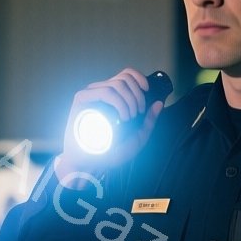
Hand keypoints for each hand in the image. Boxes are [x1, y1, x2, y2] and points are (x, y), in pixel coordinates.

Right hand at [54, 68, 163, 187]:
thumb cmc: (109, 153)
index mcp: (112, 97)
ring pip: (116, 84)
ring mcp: (91, 95)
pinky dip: (118, 101)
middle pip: (124, 78)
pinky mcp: (81, 100)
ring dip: (129, 100)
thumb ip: (148, 123)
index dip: (139, 78)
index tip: (147, 91)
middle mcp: (101, 93)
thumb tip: (159, 103)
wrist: (87, 164)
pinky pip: (104, 92)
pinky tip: (122, 116)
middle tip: (138, 113)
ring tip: (129, 118)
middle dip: (137, 94)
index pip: (126, 75)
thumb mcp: (136, 139)